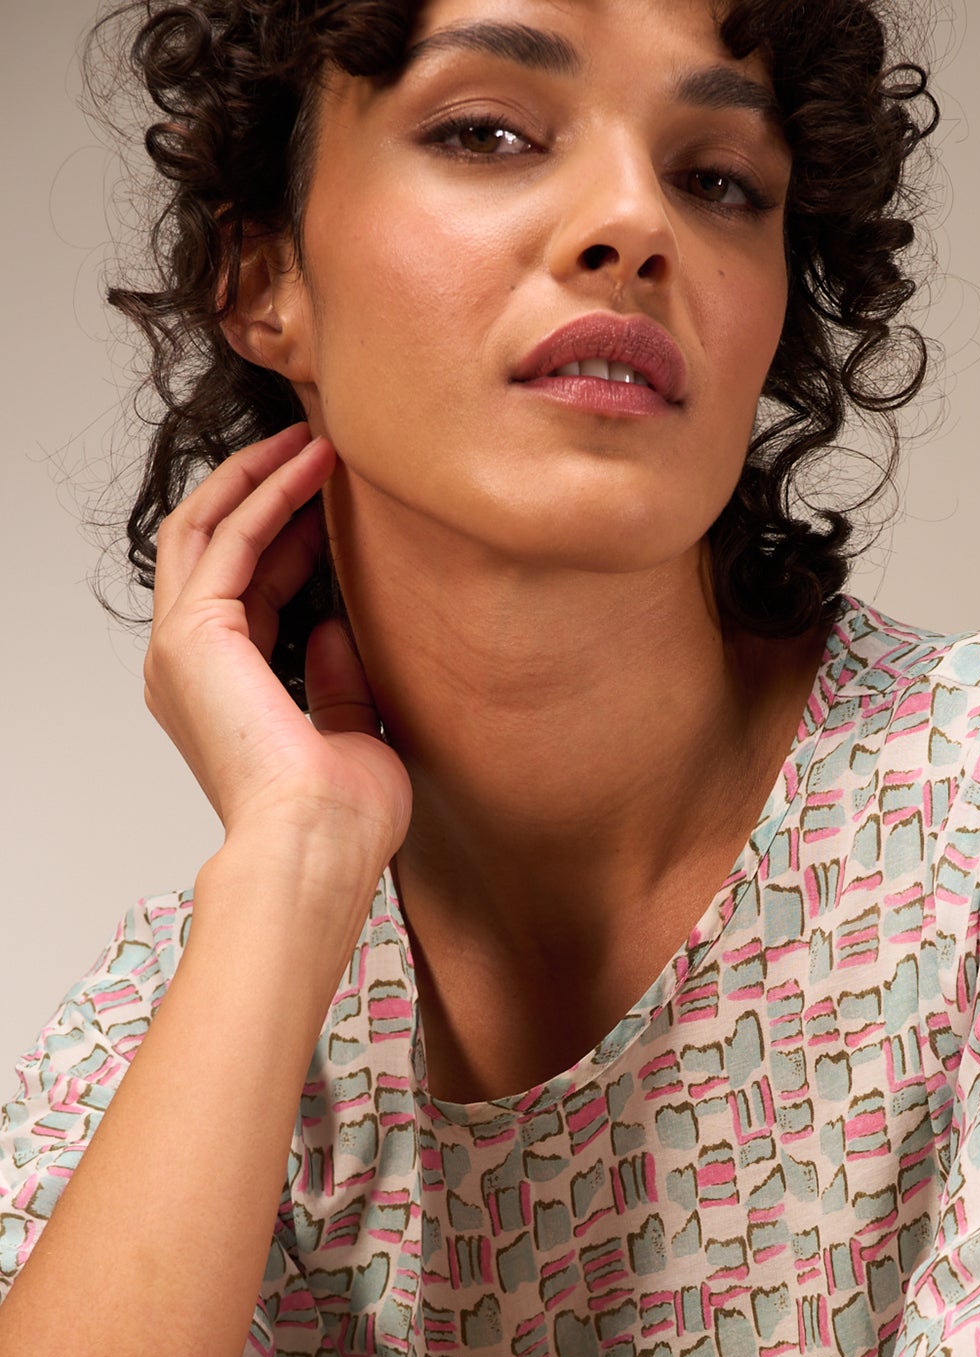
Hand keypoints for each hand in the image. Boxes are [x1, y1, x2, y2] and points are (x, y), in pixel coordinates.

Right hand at [144, 421, 411, 875]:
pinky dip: (270, 496)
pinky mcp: (194, 634)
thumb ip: (338, 682)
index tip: (335, 503)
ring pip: (206, 529)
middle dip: (259, 491)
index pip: (242, 591)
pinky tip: (313, 466)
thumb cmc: (342, 820)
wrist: (318, 847)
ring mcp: (180, 648)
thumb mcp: (351, 735)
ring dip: (260, 478)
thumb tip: (340, 628)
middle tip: (315, 447)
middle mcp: (185, 667)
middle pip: (209, 547)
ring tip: (315, 438)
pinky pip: (229, 541)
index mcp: (216, 694)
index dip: (287, 538)